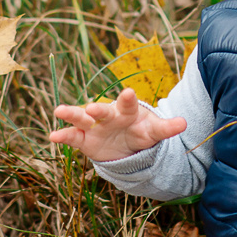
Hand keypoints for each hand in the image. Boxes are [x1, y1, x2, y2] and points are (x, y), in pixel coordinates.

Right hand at [50, 88, 185, 161]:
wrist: (127, 143)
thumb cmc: (140, 131)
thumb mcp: (154, 131)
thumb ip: (166, 128)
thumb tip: (184, 123)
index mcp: (128, 111)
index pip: (129, 104)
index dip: (128, 100)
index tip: (127, 93)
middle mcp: (109, 116)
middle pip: (103, 110)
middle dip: (98, 109)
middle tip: (92, 107)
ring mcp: (94, 126)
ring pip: (81, 118)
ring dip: (72, 114)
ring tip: (59, 110)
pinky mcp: (84, 139)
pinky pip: (72, 136)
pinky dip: (63, 135)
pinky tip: (52, 136)